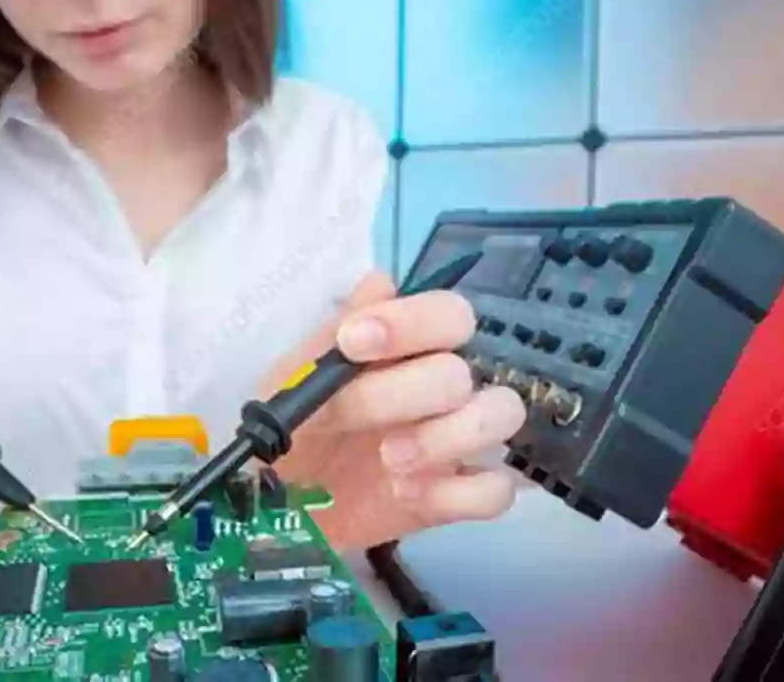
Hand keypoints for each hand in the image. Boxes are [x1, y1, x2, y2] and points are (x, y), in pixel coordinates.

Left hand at [266, 272, 526, 550]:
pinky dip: (457, 494)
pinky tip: (407, 494)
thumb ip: (336, 330)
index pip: (448, 314)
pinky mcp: (458, 495)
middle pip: (462, 372)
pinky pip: (498, 490)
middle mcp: (443, 385)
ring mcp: (457, 440)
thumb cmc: (293, 425)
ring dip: (447, 438)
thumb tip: (380, 283)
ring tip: (390, 461)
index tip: (352, 343)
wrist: (280, 501)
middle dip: (405, 394)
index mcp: (410, 347)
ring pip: (503, 415)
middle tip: (356, 419)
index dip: (410, 324)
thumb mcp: (296, 377)